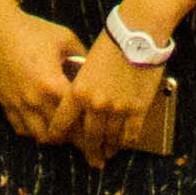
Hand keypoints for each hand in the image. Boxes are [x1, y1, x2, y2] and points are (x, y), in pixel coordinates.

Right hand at [0, 0, 87, 144]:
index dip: (89, 119)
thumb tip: (97, 73)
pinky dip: (35, 131)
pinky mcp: (6, 105)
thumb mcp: (65, 38)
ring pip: (41, 136)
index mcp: (52, 83)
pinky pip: (22, 130)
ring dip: (55, 135)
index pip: (76, 114)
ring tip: (65, 128)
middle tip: (86, 131)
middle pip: (61, 132)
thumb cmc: (33, 30)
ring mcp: (19, 104)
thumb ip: (83, 57)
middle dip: (75, 134)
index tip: (97, 120)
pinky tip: (44, 122)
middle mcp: (35, 99)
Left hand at [51, 37, 162, 169]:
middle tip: (92, 160)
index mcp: (78, 91)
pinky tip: (125, 143)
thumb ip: (81, 83)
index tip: (57, 142)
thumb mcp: (86, 62)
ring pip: (111, 139)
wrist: (138, 34)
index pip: (62, 122)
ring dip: (109, 148)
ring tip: (108, 154)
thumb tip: (80, 98)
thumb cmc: (110, 42)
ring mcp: (117, 109)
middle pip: (89, 137)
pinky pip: (131, 134)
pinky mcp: (137, 109)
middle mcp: (95, 105)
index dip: (59, 135)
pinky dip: (127, 141)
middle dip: (90, 151)